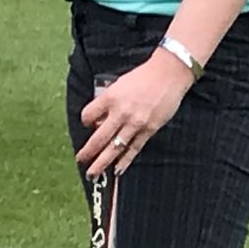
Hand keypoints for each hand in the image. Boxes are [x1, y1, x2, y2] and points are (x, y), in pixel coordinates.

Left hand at [76, 49, 195, 174]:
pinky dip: (124, 161)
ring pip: (114, 148)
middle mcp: (120, 112)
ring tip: (93, 173)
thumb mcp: (118, 84)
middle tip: (80, 160)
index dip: (85, 121)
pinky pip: (133, 149)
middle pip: (98, 138)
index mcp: (109, 98)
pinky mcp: (148, 130)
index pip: (87, 115)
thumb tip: (100, 118)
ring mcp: (135, 123)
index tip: (87, 124)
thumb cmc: (143, 76)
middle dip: (88, 152)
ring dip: (102, 162)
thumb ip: (108, 100)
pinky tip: (117, 170)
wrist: (168, 75)